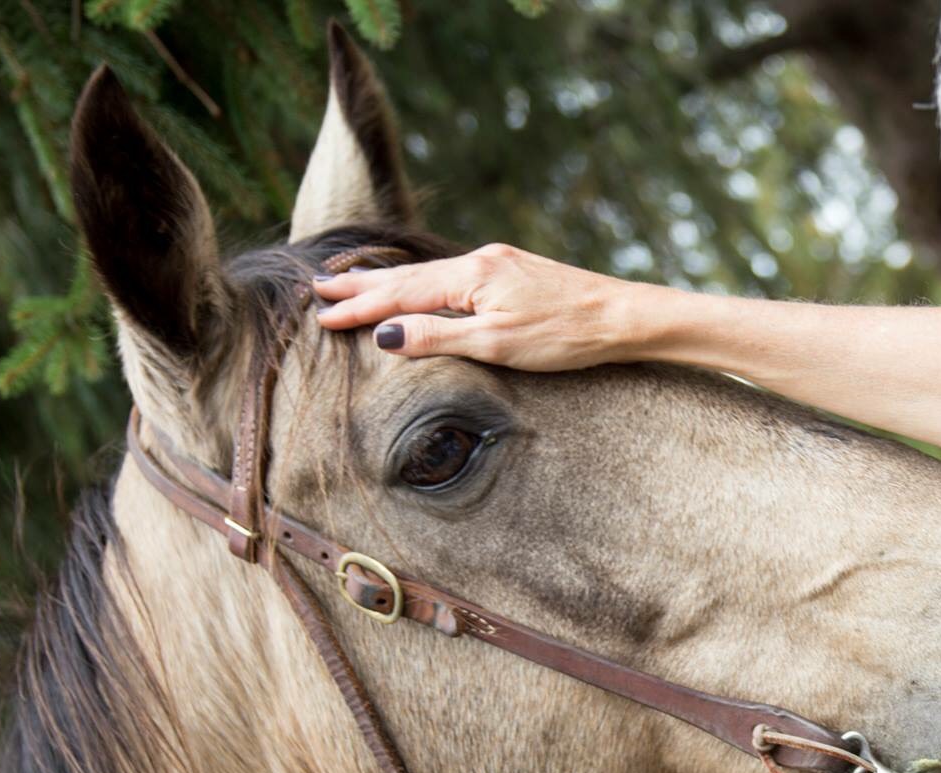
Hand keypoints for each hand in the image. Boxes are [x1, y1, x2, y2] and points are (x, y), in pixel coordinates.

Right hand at [311, 243, 645, 369]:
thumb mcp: (497, 344)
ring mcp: (498, 262)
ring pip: (429, 273)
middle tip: (318, 287)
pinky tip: (416, 285)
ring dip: (388, 282)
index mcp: (471, 276)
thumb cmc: (564, 336)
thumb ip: (439, 337)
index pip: (401, 293)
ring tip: (352, 283)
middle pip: (408, 275)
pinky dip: (422, 282)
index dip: (360, 306)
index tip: (321, 314)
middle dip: (362, 284)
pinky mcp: (514, 271)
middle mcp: (480, 260)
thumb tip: (386, 336)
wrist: (622, 316)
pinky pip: (452, 274)